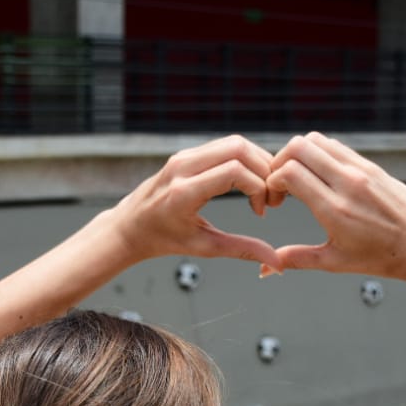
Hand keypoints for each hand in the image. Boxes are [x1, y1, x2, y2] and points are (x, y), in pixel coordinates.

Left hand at [109, 135, 280, 265]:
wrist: (128, 227)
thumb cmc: (161, 240)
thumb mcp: (203, 247)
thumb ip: (241, 250)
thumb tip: (277, 263)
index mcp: (184, 192)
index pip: (234, 171)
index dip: (258, 188)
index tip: (260, 211)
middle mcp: (182, 167)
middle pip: (239, 148)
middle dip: (264, 170)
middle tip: (269, 197)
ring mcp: (183, 156)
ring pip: (234, 142)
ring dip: (257, 162)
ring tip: (262, 190)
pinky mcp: (186, 153)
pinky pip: (224, 146)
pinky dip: (244, 159)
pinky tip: (248, 182)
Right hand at [266, 133, 405, 280]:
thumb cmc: (382, 257)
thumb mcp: (335, 262)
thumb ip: (297, 259)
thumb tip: (265, 269)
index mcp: (334, 209)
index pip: (290, 172)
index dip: (272, 180)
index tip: (276, 198)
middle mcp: (347, 183)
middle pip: (299, 147)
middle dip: (280, 161)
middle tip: (281, 183)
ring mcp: (361, 170)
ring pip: (317, 140)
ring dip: (300, 154)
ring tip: (299, 177)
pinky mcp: (371, 166)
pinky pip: (337, 147)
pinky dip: (320, 154)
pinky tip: (321, 176)